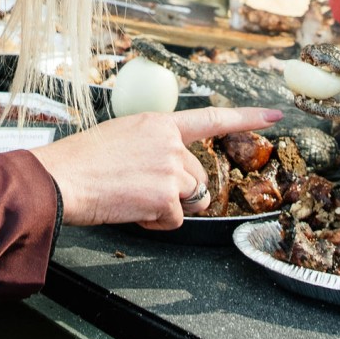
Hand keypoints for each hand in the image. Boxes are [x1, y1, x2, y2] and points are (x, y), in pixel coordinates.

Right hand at [30, 105, 284, 228]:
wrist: (62, 179)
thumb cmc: (80, 161)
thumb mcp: (120, 137)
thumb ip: (151, 147)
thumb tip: (168, 171)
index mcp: (158, 123)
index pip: (212, 118)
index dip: (248, 118)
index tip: (277, 115)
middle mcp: (170, 143)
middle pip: (197, 177)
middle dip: (178, 191)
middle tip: (139, 190)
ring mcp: (171, 169)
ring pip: (190, 199)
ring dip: (167, 207)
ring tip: (132, 198)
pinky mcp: (167, 196)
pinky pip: (175, 220)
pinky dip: (156, 223)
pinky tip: (131, 210)